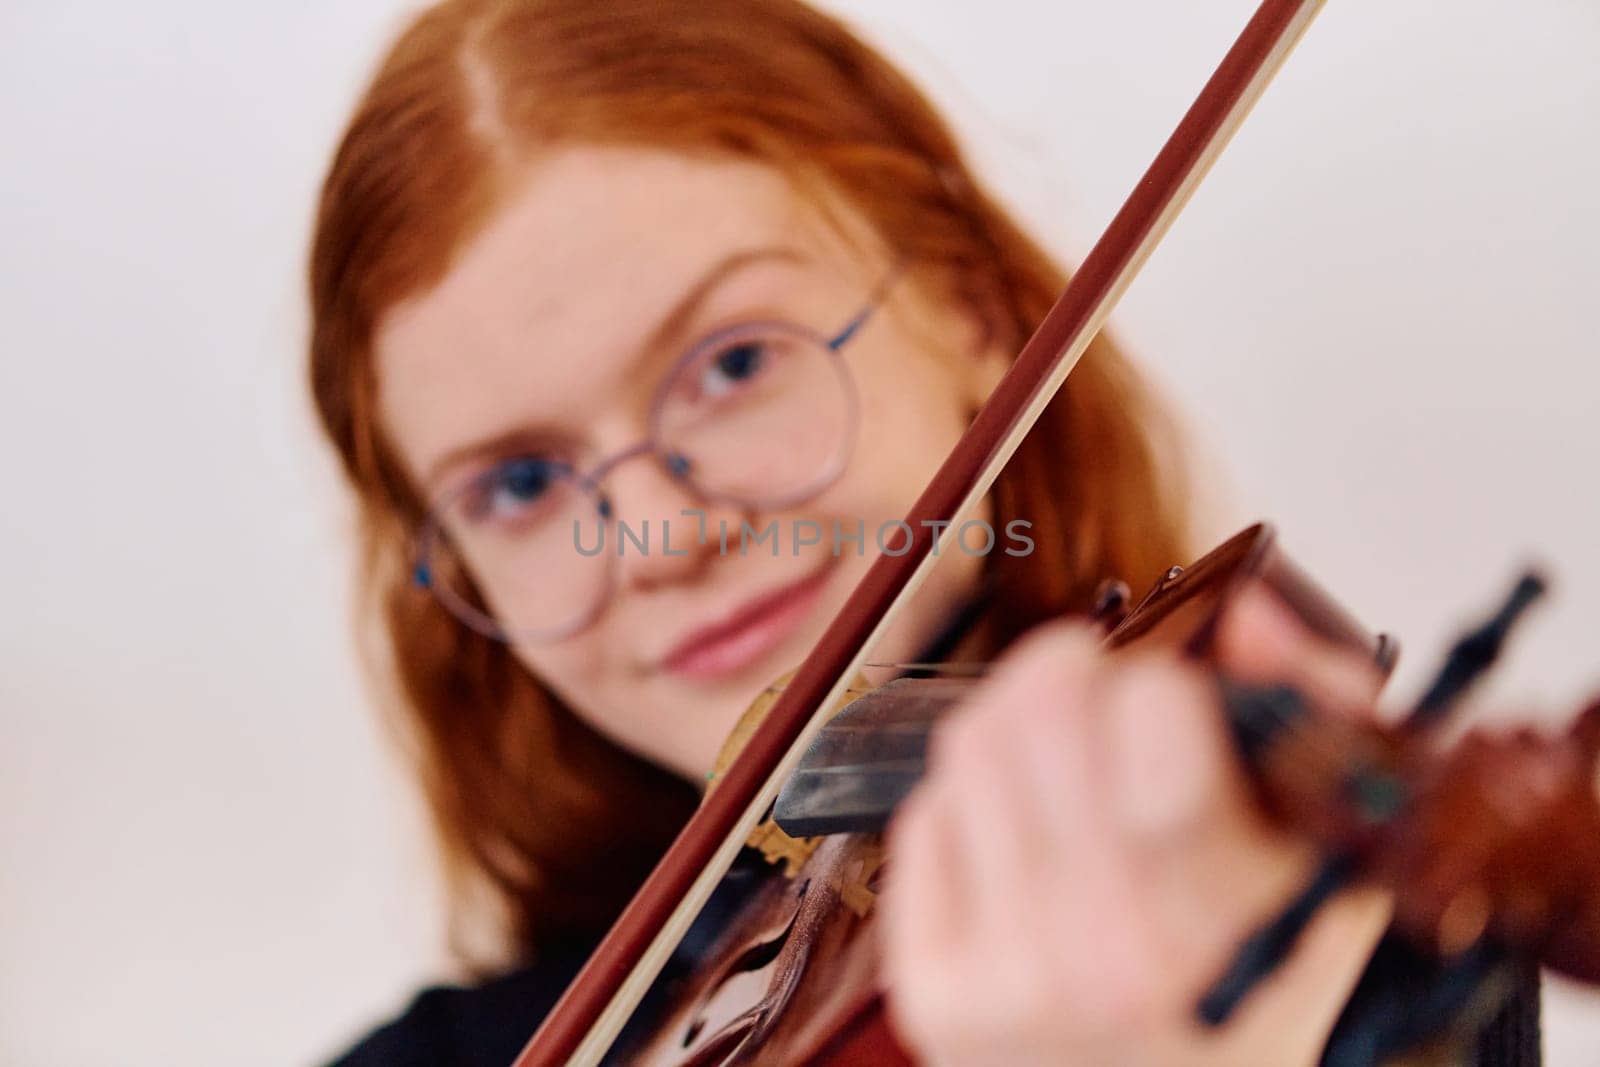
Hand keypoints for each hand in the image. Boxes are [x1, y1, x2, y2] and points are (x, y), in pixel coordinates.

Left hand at [878, 586, 1392, 1066]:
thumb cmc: (1274, 1002)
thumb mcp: (1341, 863)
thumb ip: (1317, 716)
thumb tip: (1247, 615)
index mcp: (1212, 908)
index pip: (1147, 701)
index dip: (1169, 688)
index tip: (1178, 714)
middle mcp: (1097, 945)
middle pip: (1035, 704)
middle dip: (1080, 680)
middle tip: (1109, 709)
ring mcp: (1005, 974)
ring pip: (969, 747)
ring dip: (1021, 733)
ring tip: (1072, 776)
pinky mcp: (934, 993)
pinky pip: (923, 822)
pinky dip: (973, 811)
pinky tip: (1029, 847)